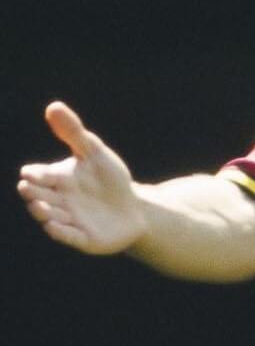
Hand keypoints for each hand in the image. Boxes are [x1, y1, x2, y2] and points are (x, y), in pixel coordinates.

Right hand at [17, 102, 145, 254]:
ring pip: (50, 217)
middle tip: (28, 187)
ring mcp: (68, 221)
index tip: (31, 172)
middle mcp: (58, 201)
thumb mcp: (95, 153)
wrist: (134, 208)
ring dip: (44, 212)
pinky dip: (61, 232)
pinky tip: (54, 226)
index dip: (35, 174)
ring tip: (39, 206)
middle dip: (34, 193)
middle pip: (40, 196)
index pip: (40, 175)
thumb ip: (74, 133)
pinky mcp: (82, 238)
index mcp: (58, 180)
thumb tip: (52, 106)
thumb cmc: (109, 179)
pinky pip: (68, 236)